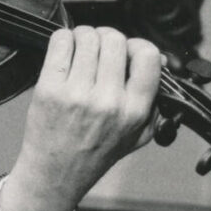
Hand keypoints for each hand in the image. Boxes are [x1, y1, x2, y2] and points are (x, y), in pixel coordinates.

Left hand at [0, 26, 160, 210]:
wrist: (56, 173)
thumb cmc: (94, 153)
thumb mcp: (138, 135)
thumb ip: (154, 100)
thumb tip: (161, 62)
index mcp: (134, 111)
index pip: (148, 56)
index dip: (137, 46)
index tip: (127, 51)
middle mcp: (108, 101)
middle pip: (114, 39)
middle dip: (107, 38)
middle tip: (99, 50)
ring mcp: (77, 93)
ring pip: (87, 37)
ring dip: (84, 37)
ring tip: (80, 51)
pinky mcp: (49, 88)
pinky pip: (60, 42)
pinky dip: (63, 39)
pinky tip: (65, 51)